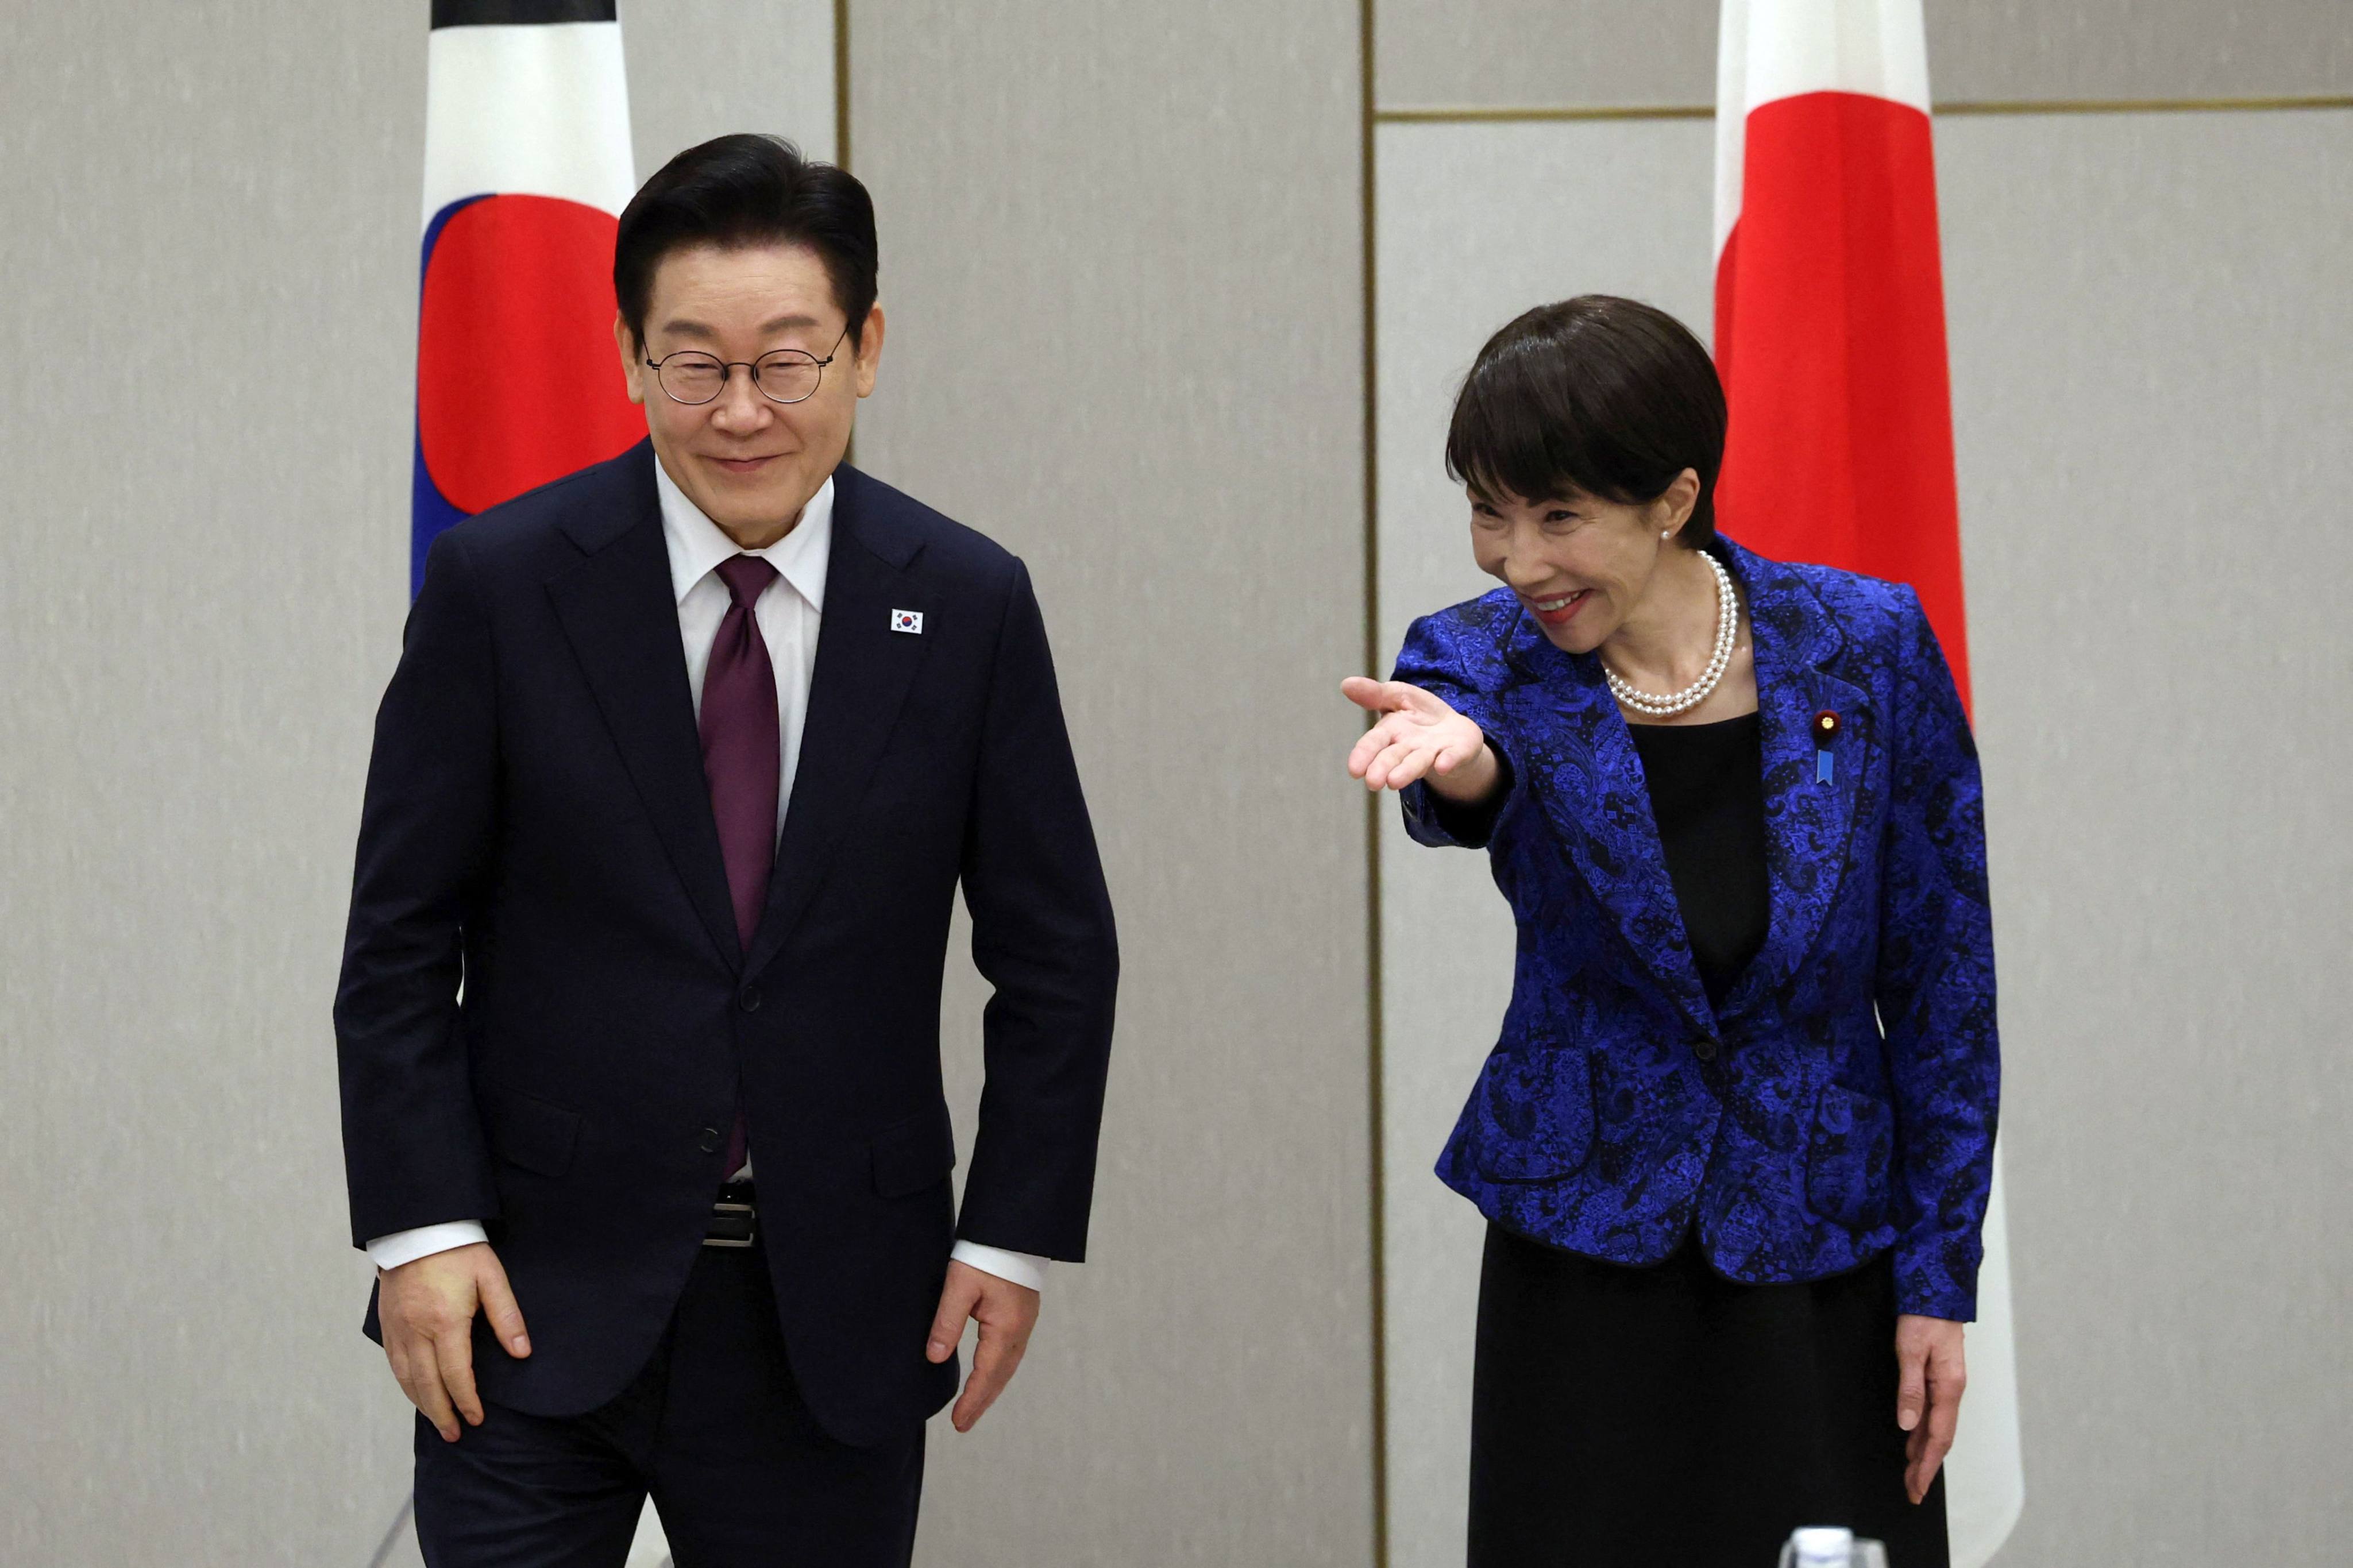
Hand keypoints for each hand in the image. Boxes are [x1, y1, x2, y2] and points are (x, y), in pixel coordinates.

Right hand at [377, 1242, 530, 1442]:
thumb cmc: (459, 1250)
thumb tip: (522, 1352)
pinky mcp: (387, 1323)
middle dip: (442, 1413)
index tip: (477, 1419)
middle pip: (427, 1385)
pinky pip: (393, 1363)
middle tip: (454, 1435)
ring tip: (437, 1421)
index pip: (455, 1375)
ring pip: (406, 1378)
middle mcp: (416, 1331)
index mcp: (445, 1322)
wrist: (417, 1227)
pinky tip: (415, 1392)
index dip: (466, 1401)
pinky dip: (404, 1384)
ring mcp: (397, 1329)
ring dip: (421, 1404)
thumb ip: (507, 1316)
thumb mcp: (491, 1277)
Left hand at [925, 1259, 1039, 1432]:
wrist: (1013, 1228)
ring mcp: (1024, 1322)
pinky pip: (1011, 1352)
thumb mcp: (959, 1285)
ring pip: (1008, 1366)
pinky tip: (990, 1374)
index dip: (972, 1400)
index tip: (958, 1422)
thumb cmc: (986, 1252)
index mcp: (1005, 1326)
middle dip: (982, 1401)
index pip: (987, 1373)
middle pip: (1001, 1375)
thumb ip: (947, 1322)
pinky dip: (999, 1371)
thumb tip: (934, 1357)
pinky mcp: (1022, 1314)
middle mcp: (1020, 1329)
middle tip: (963, 1424)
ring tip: (975, 1406)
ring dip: (991, 1388)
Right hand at [1341, 677, 1495, 802]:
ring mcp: (1432, 752)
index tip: (1354, 770)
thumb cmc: (1420, 714)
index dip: (1363, 755)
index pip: (1373, 743)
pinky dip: (1448, 761)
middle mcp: (1409, 747)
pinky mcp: (1456, 754)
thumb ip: (1375, 693)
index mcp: (1391, 732)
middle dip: (1383, 768)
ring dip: (1407, 771)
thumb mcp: (1398, 696)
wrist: (1454, 729)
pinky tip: (1442, 765)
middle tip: (1372, 782)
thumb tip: (1345, 683)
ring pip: (1418, 762)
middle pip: (1393, 757)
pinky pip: (1452, 757)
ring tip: (1394, 782)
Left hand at [1895, 1314, 1965, 1503]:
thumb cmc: (1924, 1317)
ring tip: (1911, 1474)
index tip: (1916, 1487)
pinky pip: (1933, 1414)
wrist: (1936, 1291)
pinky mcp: (1939, 1378)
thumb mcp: (1911, 1350)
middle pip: (1940, 1438)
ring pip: (1936, 1428)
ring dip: (1924, 1452)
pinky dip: (1923, 1432)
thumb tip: (1908, 1425)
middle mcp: (1951, 1390)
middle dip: (1926, 1467)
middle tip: (1912, 1492)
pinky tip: (1913, 1441)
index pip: (1938, 1438)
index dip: (1927, 1465)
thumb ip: (1910, 1388)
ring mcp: (1947, 1385)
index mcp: (1949, 1387)